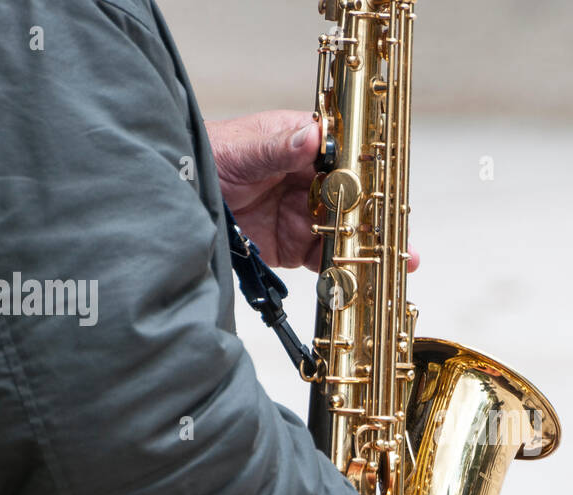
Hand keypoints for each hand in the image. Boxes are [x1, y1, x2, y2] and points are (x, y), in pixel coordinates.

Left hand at [205, 109, 419, 271]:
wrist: (174, 199)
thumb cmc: (207, 158)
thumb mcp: (241, 149)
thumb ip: (277, 147)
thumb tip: (311, 136)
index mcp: (305, 146)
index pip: (348, 157)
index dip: (371, 173)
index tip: (387, 189)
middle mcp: (311, 182)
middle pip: (355, 200)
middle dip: (378, 219)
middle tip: (398, 237)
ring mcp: (304, 216)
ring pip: (346, 234)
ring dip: (367, 249)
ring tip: (390, 262)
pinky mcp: (293, 247)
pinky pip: (324, 261)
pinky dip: (340, 273)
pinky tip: (357, 280)